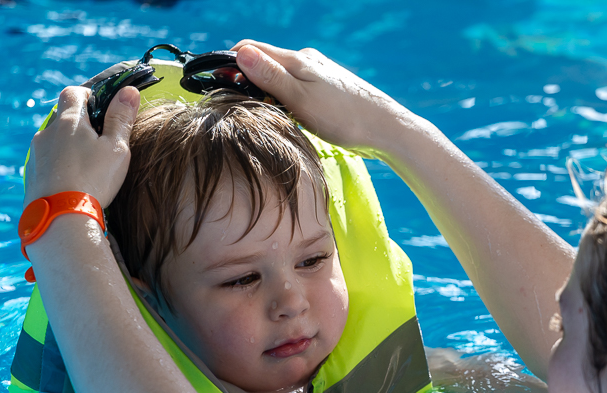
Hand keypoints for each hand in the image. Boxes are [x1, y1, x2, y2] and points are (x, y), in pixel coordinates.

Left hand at [23, 85, 139, 207]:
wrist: (61, 219)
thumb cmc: (94, 181)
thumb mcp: (116, 148)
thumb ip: (121, 118)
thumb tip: (129, 90)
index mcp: (69, 121)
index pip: (73, 92)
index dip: (88, 95)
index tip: (101, 107)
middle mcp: (47, 133)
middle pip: (62, 117)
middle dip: (80, 124)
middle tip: (99, 142)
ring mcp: (35, 154)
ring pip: (53, 141)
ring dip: (68, 146)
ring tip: (87, 166)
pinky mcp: (31, 175)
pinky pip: (46, 162)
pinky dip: (59, 165)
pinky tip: (73, 182)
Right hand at [232, 41, 415, 156]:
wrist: (387, 129)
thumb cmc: (346, 119)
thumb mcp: (302, 101)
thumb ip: (271, 78)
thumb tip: (240, 53)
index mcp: (297, 60)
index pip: (251, 49)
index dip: (229, 64)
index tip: (218, 86)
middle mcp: (307, 61)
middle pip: (264, 62)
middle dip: (246, 79)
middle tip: (239, 107)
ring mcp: (319, 74)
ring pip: (281, 76)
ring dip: (266, 91)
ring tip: (265, 115)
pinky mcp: (328, 88)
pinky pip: (296, 87)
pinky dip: (284, 99)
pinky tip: (290, 117)